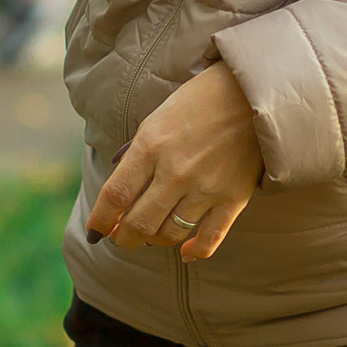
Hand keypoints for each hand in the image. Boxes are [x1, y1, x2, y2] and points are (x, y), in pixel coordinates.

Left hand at [86, 61, 263, 260]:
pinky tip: (185, 253)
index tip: (95, 231)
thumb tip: (118, 194)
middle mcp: (176, 171)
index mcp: (151, 145)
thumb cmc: (198, 102)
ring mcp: (206, 188)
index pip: (115, 195)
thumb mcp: (157, 119)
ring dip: (154, 241)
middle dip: (123, 238)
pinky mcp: (233, 199)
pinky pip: (211, 238)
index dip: (100, 219)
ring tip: (150, 237)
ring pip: (169, 234)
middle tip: (120, 238)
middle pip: (139, 222)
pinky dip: (195, 251)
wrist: (251, 93)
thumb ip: (137, 155)